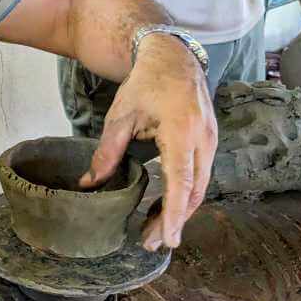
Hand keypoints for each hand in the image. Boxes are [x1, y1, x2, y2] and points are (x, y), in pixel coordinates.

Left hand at [79, 34, 217, 251]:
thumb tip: (89, 185)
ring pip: (200, 186)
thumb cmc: (145, 84)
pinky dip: (185, 195)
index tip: (168, 238)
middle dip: (175, 220)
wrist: (173, 57)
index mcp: (181, 131)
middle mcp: (203, 138)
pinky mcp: (210, 142)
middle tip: (152, 243)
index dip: (174, 213)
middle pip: (194, 191)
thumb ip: (107, 152)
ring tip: (155, 232)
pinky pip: (201, 175)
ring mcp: (211, 140)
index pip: (181, 181)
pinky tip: (166, 209)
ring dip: (180, 211)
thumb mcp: (120, 116)